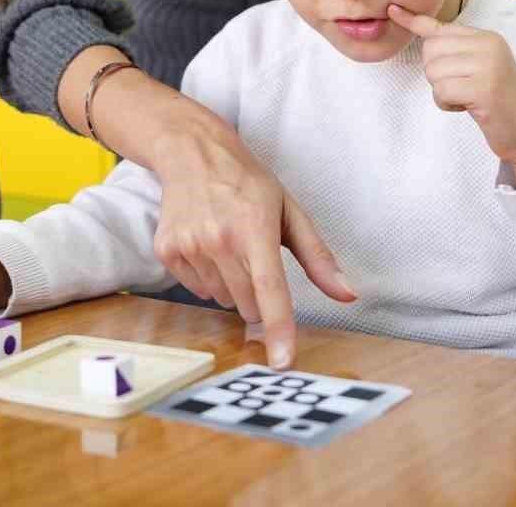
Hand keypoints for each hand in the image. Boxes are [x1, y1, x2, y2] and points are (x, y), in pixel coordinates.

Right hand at [150, 117, 355, 369]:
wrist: (192, 153)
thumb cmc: (247, 182)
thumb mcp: (289, 210)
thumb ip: (318, 257)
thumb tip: (348, 294)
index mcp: (255, 228)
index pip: (270, 289)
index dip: (279, 329)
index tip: (283, 362)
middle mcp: (219, 239)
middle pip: (247, 305)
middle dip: (258, 295)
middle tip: (254, 257)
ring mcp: (189, 245)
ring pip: (222, 300)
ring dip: (231, 285)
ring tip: (228, 244)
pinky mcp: (167, 251)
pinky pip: (196, 290)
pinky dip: (207, 277)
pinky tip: (206, 244)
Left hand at [388, 4, 515, 185]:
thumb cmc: (496, 100)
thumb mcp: (479, 67)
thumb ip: (455, 50)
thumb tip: (420, 31)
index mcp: (487, 37)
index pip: (441, 27)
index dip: (414, 20)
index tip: (393, 10)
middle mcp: (489, 45)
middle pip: (430, 50)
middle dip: (436, 74)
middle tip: (460, 87)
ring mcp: (488, 65)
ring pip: (433, 71)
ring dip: (442, 91)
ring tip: (466, 97)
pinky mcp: (484, 88)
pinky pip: (442, 90)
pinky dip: (446, 103)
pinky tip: (466, 107)